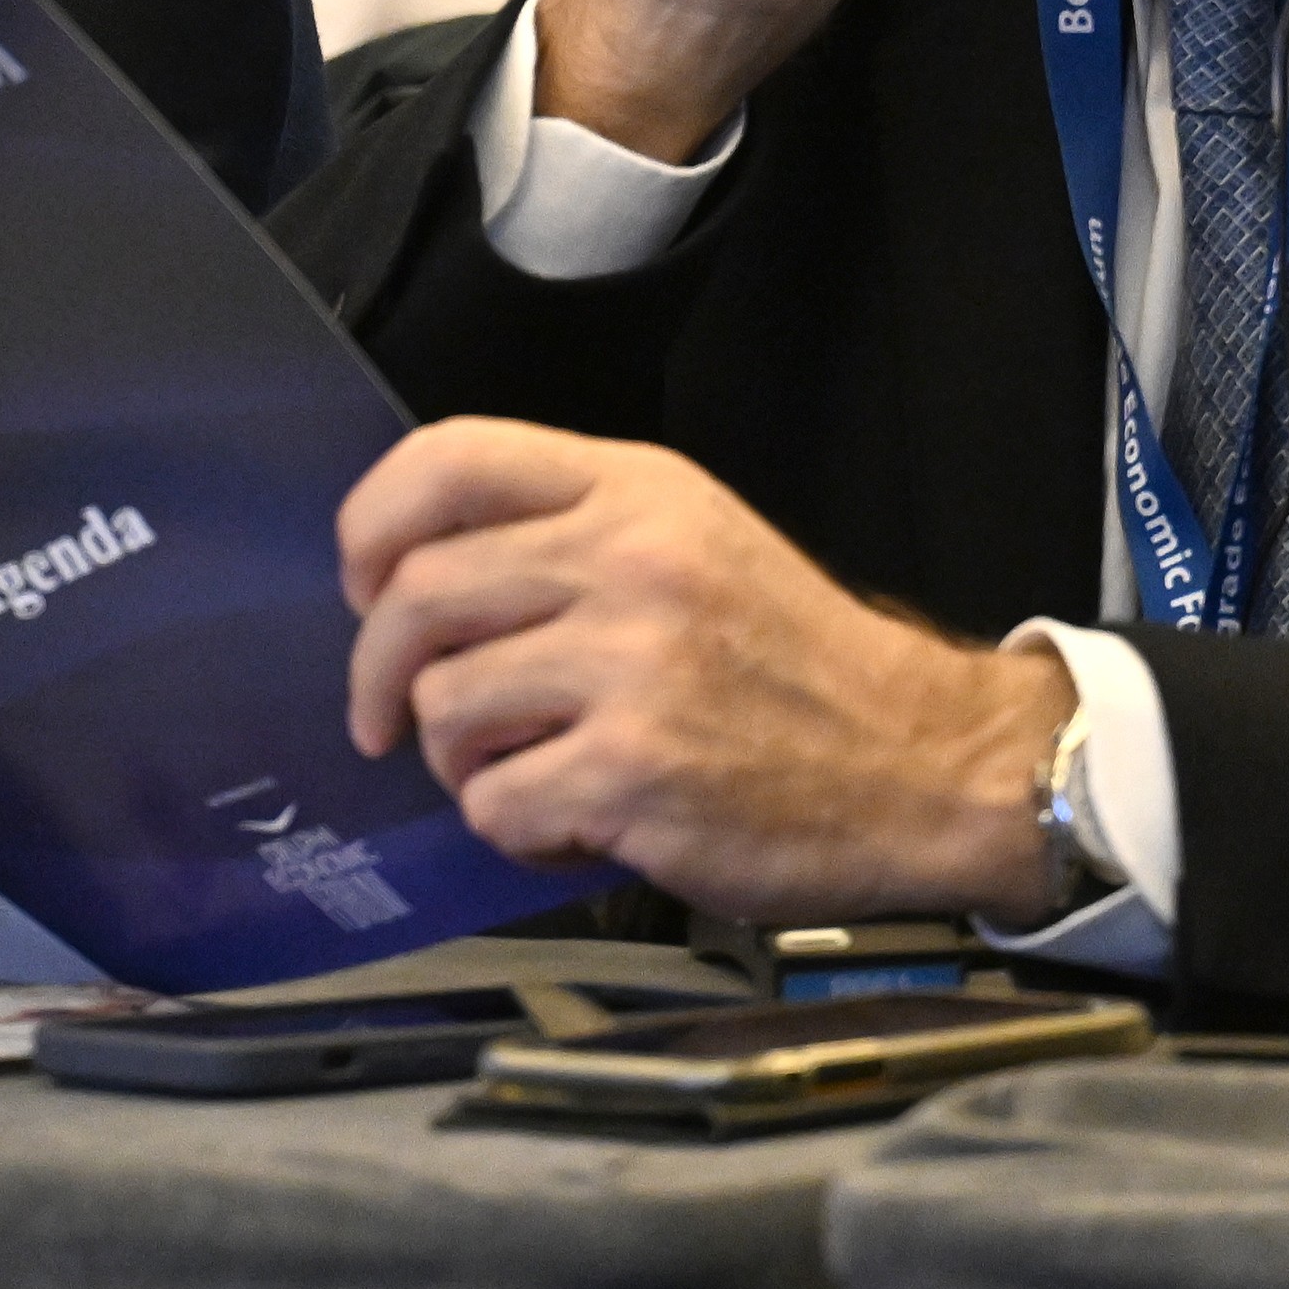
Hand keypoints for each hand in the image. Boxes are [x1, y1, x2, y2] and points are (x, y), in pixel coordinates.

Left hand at [337, 418, 1066, 923]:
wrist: (925, 765)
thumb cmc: (795, 664)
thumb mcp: (693, 543)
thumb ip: (568, 534)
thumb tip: (415, 573)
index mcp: (632, 494)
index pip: (447, 460)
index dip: (372, 525)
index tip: (363, 587)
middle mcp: (625, 565)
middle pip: (416, 595)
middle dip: (381, 671)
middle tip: (391, 717)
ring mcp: (629, 671)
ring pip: (443, 708)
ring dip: (459, 758)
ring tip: (521, 770)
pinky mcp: (634, 774)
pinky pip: (493, 803)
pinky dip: (513, 828)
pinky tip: (571, 823)